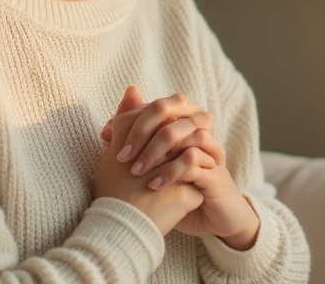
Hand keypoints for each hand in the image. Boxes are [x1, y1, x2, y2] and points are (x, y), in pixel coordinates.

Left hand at [101, 87, 260, 249]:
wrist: (212, 220)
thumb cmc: (178, 189)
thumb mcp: (153, 164)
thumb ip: (133, 142)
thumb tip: (107, 127)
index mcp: (185, 124)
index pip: (157, 105)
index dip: (131, 116)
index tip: (107, 135)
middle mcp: (200, 131)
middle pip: (171, 110)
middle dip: (141, 131)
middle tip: (121, 155)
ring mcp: (211, 151)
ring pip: (187, 133)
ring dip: (156, 151)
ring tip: (135, 171)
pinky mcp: (216, 174)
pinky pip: (194, 162)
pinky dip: (171, 171)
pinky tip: (153, 185)